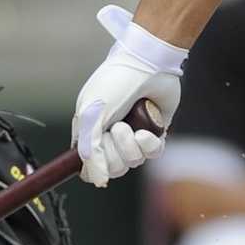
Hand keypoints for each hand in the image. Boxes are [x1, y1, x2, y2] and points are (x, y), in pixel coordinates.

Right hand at [71, 4, 185, 186]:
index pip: (89, 169)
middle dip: (117, 152)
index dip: (96, 167)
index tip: (100, 152)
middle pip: (113, 169)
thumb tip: (98, 182)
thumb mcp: (92, 113)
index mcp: (90, 132)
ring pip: (133, 162)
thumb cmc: (115, 82)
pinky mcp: (155, 132)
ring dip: (132, 146)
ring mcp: (133, 135)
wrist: (149, 63)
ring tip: (132, 124)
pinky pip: (153, 153)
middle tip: (118, 128)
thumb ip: (91, 150)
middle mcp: (111, 137)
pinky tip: (148, 130)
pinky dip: (151, 144)